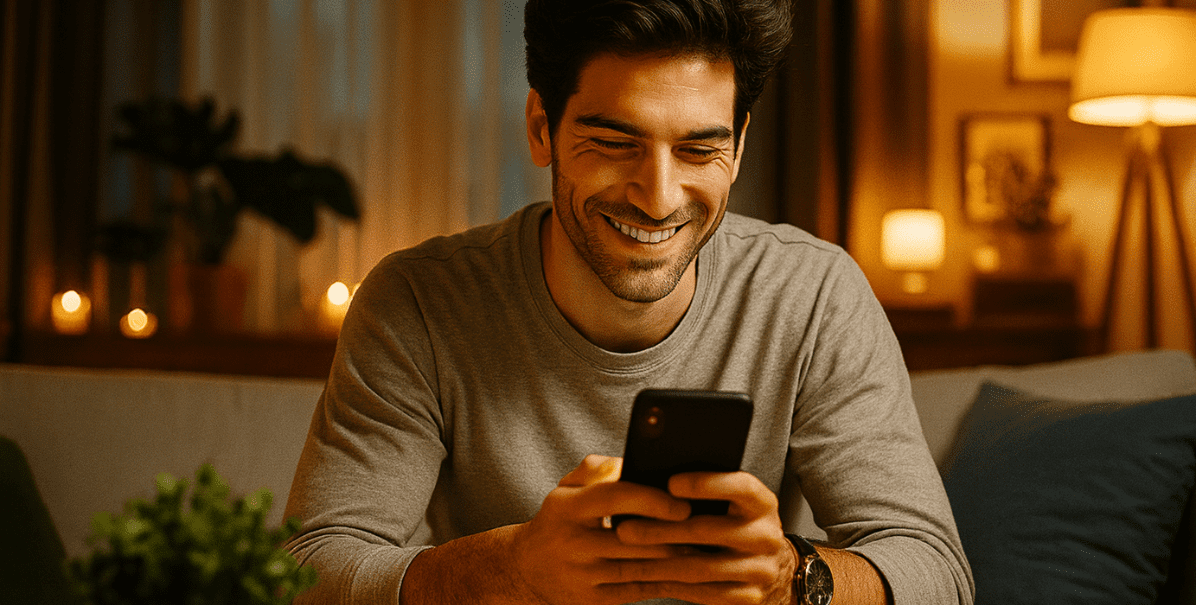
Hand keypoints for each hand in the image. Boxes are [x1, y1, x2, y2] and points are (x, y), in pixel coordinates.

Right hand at [512, 455, 795, 604]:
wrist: (526, 570)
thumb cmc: (559, 520)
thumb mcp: (565, 488)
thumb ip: (596, 468)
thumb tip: (630, 462)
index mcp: (565, 507)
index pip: (612, 498)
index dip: (650, 500)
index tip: (683, 503)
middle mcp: (570, 543)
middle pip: (633, 539)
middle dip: (675, 535)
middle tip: (712, 528)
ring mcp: (581, 576)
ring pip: (640, 568)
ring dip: (678, 561)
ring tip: (710, 550)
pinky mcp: (593, 601)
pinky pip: (639, 592)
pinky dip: (668, 584)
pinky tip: (692, 575)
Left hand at [611, 470, 796, 604]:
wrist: (775, 570)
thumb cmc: (739, 525)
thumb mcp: (735, 504)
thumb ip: (707, 492)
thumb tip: (653, 481)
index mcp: (762, 503)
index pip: (740, 486)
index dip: (706, 484)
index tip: (670, 482)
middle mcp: (766, 536)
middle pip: (709, 530)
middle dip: (661, 529)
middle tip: (624, 528)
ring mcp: (760, 570)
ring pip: (700, 567)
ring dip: (656, 562)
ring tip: (625, 555)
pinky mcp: (748, 598)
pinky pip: (702, 592)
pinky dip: (669, 584)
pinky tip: (644, 576)